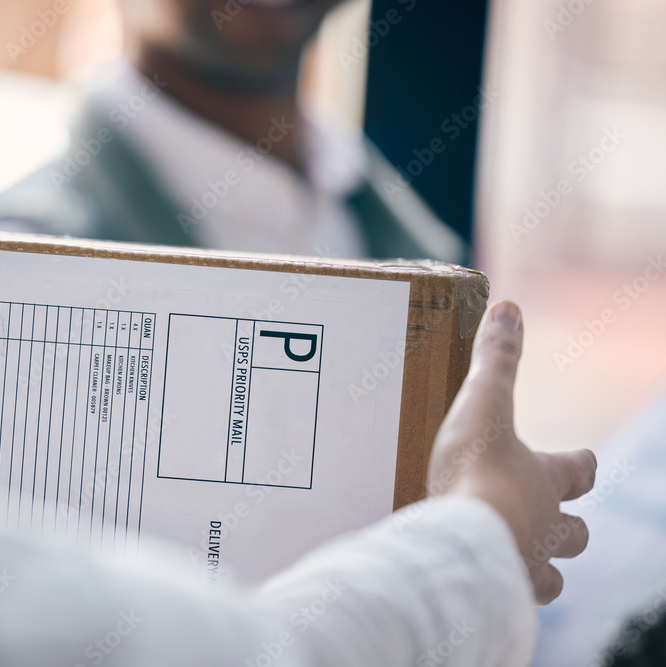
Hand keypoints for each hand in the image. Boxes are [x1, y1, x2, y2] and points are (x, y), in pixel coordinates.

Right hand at [427, 301, 596, 604]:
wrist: (459, 543)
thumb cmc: (475, 471)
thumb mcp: (482, 403)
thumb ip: (495, 359)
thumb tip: (509, 309)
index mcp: (546, 480)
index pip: (580, 471)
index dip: (581, 463)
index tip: (583, 459)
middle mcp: (546, 527)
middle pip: (575, 533)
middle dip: (568, 526)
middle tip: (549, 519)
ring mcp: (525, 566)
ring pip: (552, 578)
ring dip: (541, 567)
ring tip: (519, 561)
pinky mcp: (498, 596)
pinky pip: (510, 602)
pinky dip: (504, 596)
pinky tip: (485, 590)